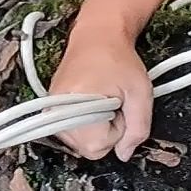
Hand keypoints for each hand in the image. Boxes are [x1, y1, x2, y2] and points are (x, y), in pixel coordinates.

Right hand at [48, 32, 153, 160]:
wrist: (97, 36)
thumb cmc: (118, 59)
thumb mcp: (141, 92)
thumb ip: (138, 127)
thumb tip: (125, 154)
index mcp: (76, 106)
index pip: (98, 146)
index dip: (117, 130)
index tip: (119, 107)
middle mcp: (56, 111)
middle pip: (87, 149)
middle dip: (106, 131)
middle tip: (112, 103)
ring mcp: (50, 111)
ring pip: (79, 143)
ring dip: (96, 128)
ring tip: (101, 101)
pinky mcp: (50, 109)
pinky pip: (72, 132)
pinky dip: (85, 124)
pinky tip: (91, 103)